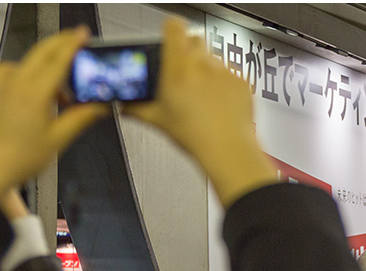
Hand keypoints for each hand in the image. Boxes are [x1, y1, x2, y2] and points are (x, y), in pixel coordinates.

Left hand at [0, 27, 108, 203]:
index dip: (73, 45)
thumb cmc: (18, 158)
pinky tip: (35, 87)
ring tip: (61, 88)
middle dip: (60, 42)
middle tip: (75, 40)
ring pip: (28, 61)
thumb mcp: (58, 139)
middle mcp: (16, 83)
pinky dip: (28, 71)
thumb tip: (100, 107)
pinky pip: (12, 70)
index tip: (83, 35)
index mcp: (35, 93)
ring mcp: (1, 84)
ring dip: (46, 64)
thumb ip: (81, 117)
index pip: (59, 59)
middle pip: (42, 51)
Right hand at [123, 19, 276, 207]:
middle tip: (184, 74)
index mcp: (178, 67)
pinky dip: (225, 84)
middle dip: (188, 53)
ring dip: (207, 70)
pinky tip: (219, 103)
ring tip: (203, 95)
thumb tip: (124, 106)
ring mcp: (224, 71)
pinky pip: (230, 73)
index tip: (169, 40)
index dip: (170, 30)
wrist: (228, 149)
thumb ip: (137, 108)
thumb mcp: (158, 120)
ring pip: (213, 58)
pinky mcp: (241, 80)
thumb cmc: (195, 135)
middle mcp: (203, 63)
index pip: (174, 27)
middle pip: (194, 40)